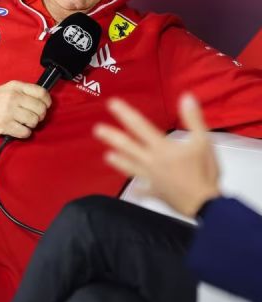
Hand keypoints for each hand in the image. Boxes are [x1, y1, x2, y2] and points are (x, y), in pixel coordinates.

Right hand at [0, 80, 51, 138]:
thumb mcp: (8, 88)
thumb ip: (24, 91)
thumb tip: (43, 98)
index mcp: (16, 87)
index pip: (41, 92)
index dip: (47, 101)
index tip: (45, 105)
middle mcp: (13, 98)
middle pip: (40, 108)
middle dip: (41, 115)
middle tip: (35, 116)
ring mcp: (9, 112)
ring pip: (34, 121)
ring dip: (32, 124)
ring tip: (25, 122)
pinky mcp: (5, 125)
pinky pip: (25, 132)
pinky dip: (25, 133)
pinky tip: (20, 129)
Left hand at [94, 94, 220, 217]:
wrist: (205, 204)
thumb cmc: (204, 172)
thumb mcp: (203, 141)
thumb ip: (193, 119)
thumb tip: (186, 97)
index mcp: (161, 147)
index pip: (139, 126)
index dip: (125, 113)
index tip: (112, 104)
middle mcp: (151, 161)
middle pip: (127, 146)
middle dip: (112, 137)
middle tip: (97, 129)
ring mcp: (151, 178)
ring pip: (130, 167)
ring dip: (118, 161)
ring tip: (107, 156)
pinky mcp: (156, 192)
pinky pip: (144, 191)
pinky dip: (139, 191)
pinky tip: (135, 191)